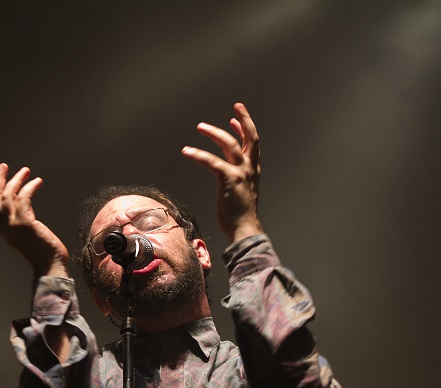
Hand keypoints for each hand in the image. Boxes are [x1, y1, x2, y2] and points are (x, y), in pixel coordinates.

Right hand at [0, 164, 69, 277]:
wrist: (51, 266)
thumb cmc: (45, 254)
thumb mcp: (29, 235)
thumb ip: (23, 221)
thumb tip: (26, 206)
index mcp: (5, 231)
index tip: (1, 176)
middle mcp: (6, 227)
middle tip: (5, 166)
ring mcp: (14, 225)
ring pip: (8, 196)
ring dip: (17, 180)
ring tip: (26, 171)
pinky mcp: (24, 224)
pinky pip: (23, 199)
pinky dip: (29, 187)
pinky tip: (37, 182)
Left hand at [181, 102, 263, 242]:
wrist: (245, 228)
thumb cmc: (241, 215)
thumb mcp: (242, 191)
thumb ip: (237, 178)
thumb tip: (229, 172)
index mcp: (254, 170)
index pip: (254, 144)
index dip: (245, 129)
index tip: (235, 118)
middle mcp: (250, 168)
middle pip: (250, 137)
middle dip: (244, 119)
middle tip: (237, 106)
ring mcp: (241, 173)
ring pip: (230, 145)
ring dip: (214, 133)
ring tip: (200, 127)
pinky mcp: (229, 180)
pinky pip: (212, 162)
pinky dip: (199, 155)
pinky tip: (187, 151)